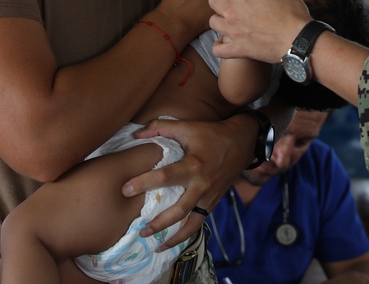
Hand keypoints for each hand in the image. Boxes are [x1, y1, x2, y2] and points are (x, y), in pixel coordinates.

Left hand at [122, 117, 253, 248]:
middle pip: (178, 210)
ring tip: (152, 242)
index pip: (165, 177)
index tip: (125, 189)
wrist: (243, 143)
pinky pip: (198, 223)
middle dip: (157, 222)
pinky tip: (170, 242)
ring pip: (190, 223)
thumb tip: (135, 136)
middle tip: (138, 229)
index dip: (144, 183)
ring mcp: (209, 197)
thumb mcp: (187, 127)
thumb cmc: (211, 134)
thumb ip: (160, 128)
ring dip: (171, 236)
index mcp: (194, 165)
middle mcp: (202, 185)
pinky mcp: (213, 203)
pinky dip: (184, 234)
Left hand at [209, 0, 309, 62]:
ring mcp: (233, 31)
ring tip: (233, 19)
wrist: (299, 39)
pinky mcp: (237, 48)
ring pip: (213, 22)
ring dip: (220, 19)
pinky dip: (221, 45)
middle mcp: (232, 11)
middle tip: (236, 0)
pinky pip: (218, 49)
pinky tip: (229, 41)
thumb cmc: (292, 11)